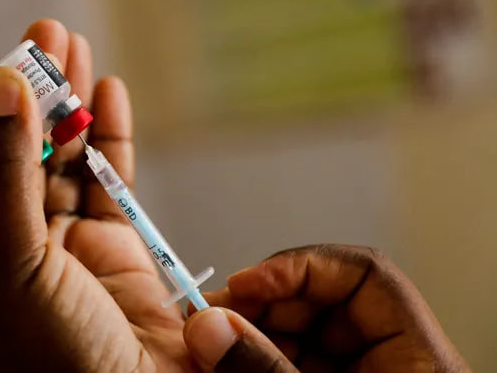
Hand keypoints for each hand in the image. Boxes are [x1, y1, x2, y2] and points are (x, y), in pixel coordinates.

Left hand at [0, 20, 196, 371]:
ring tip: (80, 51)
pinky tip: (112, 98)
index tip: (21, 53)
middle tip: (53, 34)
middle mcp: (15, 250)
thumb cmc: (47, 360)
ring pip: (69, 161)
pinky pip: (112, 184)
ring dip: (75, 107)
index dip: (0, 105)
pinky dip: (113, 140)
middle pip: (25, 152)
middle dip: (39, 93)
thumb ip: (2, 173)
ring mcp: (69, 250)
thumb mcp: (8, 263)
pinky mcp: (120, 253)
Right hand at [182, 244, 469, 371]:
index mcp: (420, 359)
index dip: (300, 266)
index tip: (246, 281)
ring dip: (252, 334)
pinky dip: (259, 359)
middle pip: (324, 302)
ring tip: (211, 347)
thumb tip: (207, 325)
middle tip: (211, 319)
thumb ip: (263, 368)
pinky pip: (295, 362)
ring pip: (301, 334)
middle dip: (262, 305)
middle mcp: (391, 361)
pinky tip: (228, 364)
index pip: (365, 274)